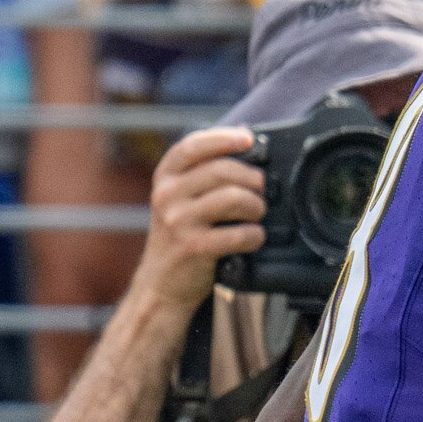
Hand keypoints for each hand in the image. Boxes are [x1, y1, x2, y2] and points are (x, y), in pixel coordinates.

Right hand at [135, 127, 266, 313]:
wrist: (161, 283)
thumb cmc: (181, 235)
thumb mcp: (179, 199)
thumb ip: (202, 175)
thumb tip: (247, 147)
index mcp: (165, 178)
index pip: (193, 146)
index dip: (223, 138)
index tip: (248, 139)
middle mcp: (167, 195)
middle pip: (222, 170)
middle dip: (252, 179)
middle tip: (261, 192)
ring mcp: (178, 221)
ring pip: (234, 198)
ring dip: (256, 207)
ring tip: (255, 216)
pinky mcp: (193, 247)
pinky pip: (239, 234)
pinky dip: (254, 236)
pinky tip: (253, 239)